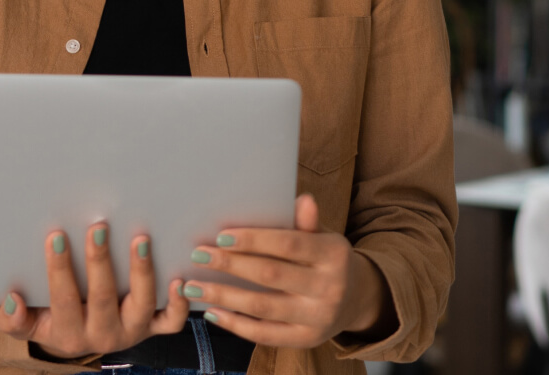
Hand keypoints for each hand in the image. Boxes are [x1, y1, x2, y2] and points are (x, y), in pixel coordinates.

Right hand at [0, 223, 190, 358]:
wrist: (76, 340)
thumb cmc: (49, 322)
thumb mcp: (25, 326)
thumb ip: (13, 318)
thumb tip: (12, 299)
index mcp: (70, 335)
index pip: (64, 299)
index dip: (59, 269)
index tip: (56, 236)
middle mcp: (104, 336)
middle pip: (103, 298)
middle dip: (100, 262)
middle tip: (97, 228)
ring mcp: (132, 331)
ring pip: (142, 305)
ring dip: (142, 272)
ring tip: (139, 241)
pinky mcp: (153, 328)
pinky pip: (173, 322)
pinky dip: (180, 303)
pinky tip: (177, 277)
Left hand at [183, 194, 391, 347]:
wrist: (355, 300)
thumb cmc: (324, 260)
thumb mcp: (322, 238)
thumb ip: (306, 224)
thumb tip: (303, 200)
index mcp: (334, 254)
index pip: (289, 244)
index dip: (254, 240)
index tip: (220, 236)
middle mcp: (329, 287)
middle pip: (270, 274)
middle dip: (230, 264)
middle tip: (198, 255)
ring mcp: (318, 317)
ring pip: (262, 306)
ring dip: (223, 295)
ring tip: (193, 287)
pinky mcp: (305, 339)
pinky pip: (264, 333)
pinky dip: (235, 324)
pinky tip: (211, 312)